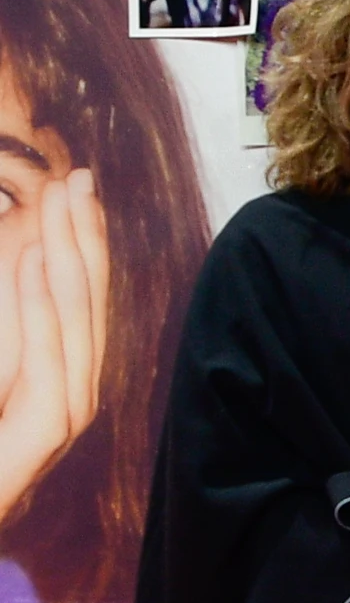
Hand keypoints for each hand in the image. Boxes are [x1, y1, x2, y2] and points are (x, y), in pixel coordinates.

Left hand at [0, 172, 109, 520]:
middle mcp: (74, 389)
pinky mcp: (49, 426)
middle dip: (83, 233)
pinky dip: (39, 303)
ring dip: (66, 252)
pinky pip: (48, 351)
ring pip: (75, 315)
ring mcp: (67, 411)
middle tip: (78, 176)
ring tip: (61, 202)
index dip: (82, 239)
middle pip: (87, 297)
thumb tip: (12, 261)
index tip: (75, 187)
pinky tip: (32, 260)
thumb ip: (9, 331)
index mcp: (62, 377)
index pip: (81, 296)